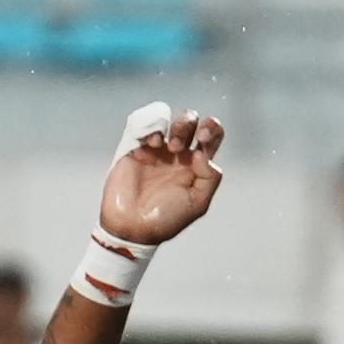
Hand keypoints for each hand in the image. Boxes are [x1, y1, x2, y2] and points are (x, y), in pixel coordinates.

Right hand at [100, 106, 226, 246]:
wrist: (132, 226)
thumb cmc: (165, 219)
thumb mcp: (197, 204)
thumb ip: (210, 178)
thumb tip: (202, 153)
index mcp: (196, 165)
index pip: (212, 135)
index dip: (212, 128)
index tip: (202, 140)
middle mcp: (177, 153)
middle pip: (190, 120)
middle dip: (187, 125)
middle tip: (178, 148)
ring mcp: (156, 149)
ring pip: (169, 117)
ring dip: (172, 126)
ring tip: (166, 145)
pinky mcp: (135, 148)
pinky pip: (144, 123)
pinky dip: (151, 125)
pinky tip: (152, 143)